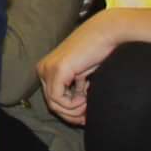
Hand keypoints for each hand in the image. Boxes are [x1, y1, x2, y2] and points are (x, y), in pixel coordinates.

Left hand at [36, 10, 123, 124]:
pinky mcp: (57, 69)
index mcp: (47, 69)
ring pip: (54, 104)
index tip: (84, 116)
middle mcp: (43, 68)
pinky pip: (58, 99)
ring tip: (87, 105)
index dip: (69, 112)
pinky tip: (85, 98)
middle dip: (71, 115)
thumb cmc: (97, 53)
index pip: (52, 100)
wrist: (106, 33)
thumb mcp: (81, 76)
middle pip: (52, 104)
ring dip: (74, 111)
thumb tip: (78, 117)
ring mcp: (48, 68)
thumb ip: (75, 91)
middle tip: (86, 117)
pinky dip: (73, 104)